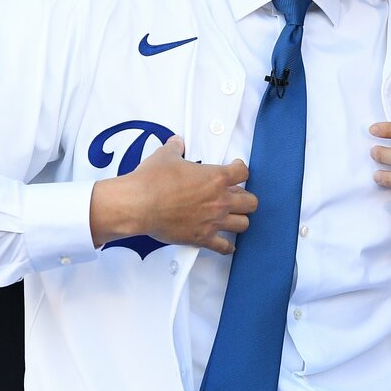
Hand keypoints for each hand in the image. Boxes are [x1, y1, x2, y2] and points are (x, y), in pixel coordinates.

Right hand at [89, 136, 255, 254]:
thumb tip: (176, 143)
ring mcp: (213, 220)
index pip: (243, 172)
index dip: (241, 169)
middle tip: (236, 197)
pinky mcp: (202, 237)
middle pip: (251, 202)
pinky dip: (227, 247)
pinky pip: (224, 247)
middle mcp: (220, 200)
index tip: (237, 169)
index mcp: (216, 177)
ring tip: (232, 218)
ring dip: (239, 220)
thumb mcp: (165, 156)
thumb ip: (175, 148)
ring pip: (243, 224)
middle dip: (245, 199)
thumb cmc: (153, 180)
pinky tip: (227, 245)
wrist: (139, 204)